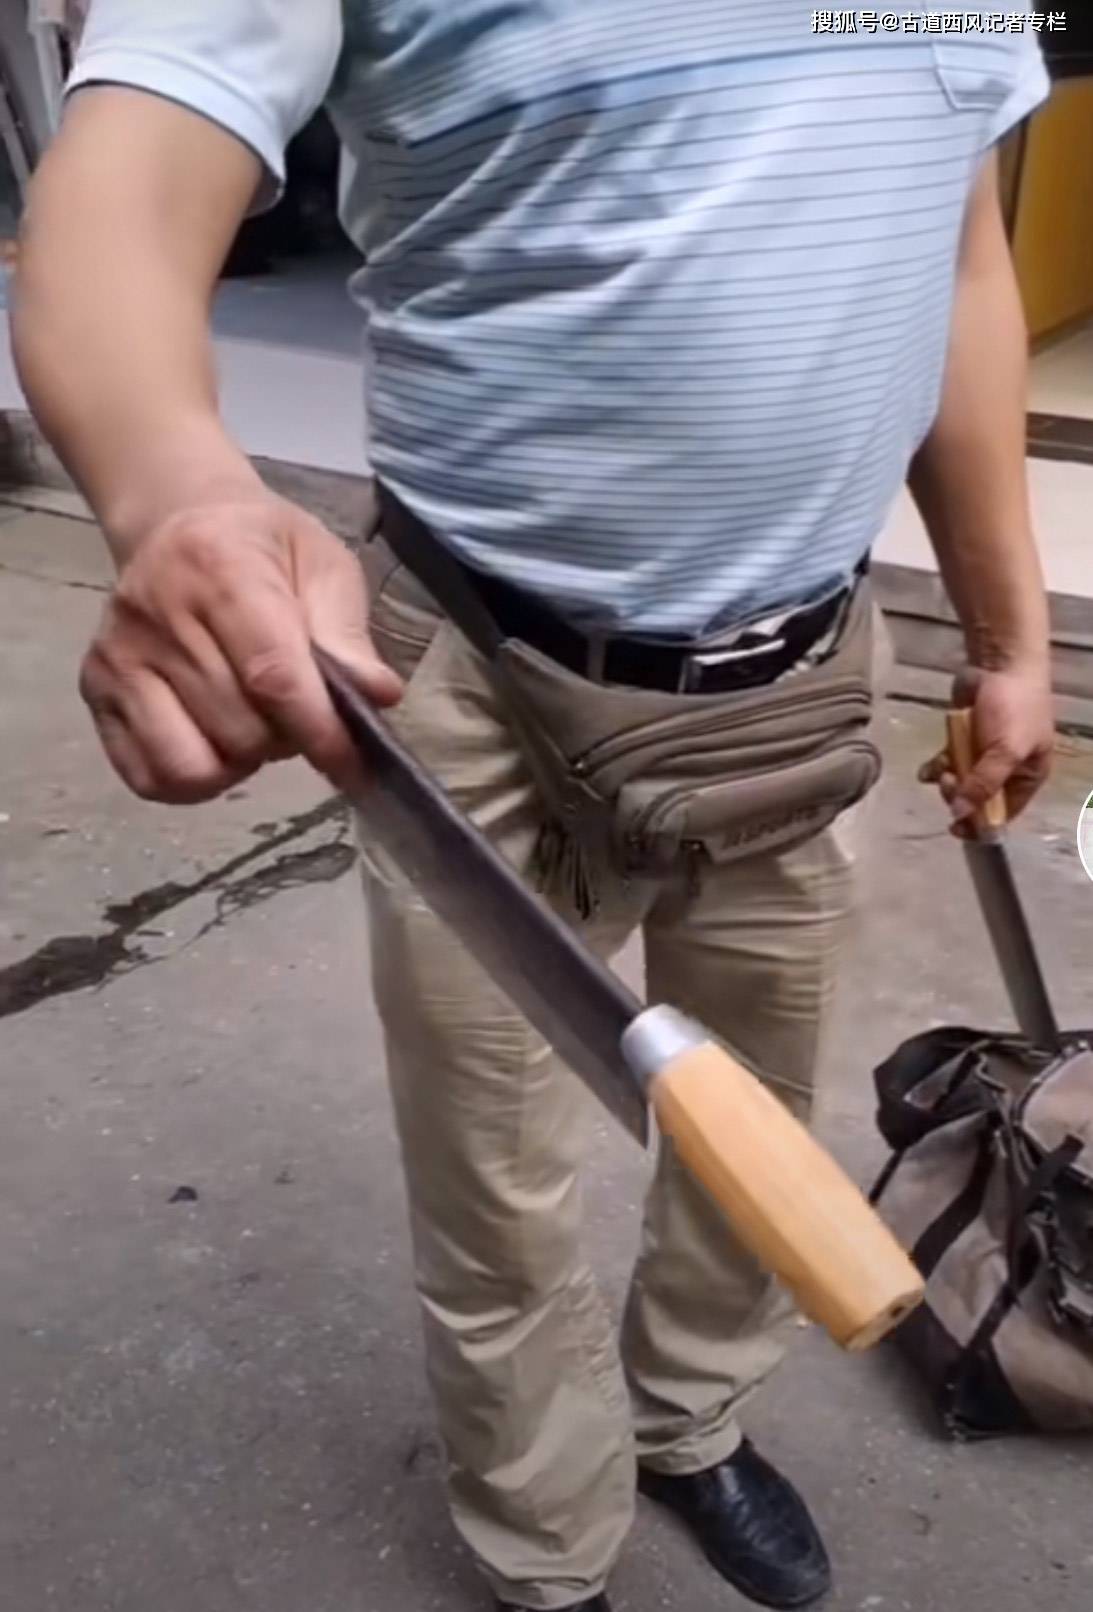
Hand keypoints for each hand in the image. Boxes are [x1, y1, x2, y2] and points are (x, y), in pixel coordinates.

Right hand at [79, 495, 401, 802]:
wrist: (178, 522)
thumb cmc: (264, 548)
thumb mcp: (322, 565)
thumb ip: (347, 634)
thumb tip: (379, 695)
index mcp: (220, 567)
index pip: (271, 675)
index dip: (318, 730)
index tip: (351, 763)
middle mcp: (155, 613)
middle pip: (238, 729)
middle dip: (285, 740)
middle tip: (295, 712)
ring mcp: (117, 657)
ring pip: (194, 764)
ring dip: (240, 763)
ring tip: (253, 724)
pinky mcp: (95, 692)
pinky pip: (150, 777)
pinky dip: (195, 781)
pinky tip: (215, 742)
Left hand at [918, 664, 1054, 834]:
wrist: (1000, 661)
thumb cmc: (1013, 708)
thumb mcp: (1006, 750)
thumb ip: (984, 784)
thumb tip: (961, 814)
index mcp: (1028, 776)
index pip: (1004, 813)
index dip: (980, 823)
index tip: (956, 829)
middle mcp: (1008, 769)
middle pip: (978, 799)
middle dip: (961, 796)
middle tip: (950, 781)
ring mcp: (985, 753)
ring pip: (961, 781)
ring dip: (948, 781)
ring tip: (941, 771)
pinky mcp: (965, 738)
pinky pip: (950, 761)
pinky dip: (937, 767)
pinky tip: (926, 770)